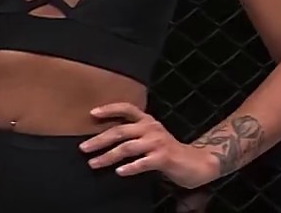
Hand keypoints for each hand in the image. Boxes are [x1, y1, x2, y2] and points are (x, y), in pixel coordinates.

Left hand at [79, 103, 218, 188]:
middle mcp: (151, 128)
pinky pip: (143, 162)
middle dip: (99, 140)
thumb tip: (103, 138)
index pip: (127, 108)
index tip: (92, 113)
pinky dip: (130, 167)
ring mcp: (158, 142)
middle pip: (120, 131)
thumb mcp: (151, 136)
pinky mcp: (164, 157)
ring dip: (108, 156)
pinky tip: (119, 172)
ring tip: (94, 163)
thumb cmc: (167, 150)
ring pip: (127, 148)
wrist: (197, 163)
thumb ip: (133, 133)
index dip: (109, 109)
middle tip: (83, 148)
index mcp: (147, 121)